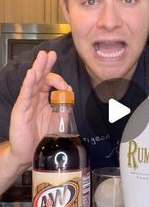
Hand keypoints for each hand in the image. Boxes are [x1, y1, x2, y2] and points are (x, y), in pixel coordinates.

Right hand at [9, 50, 70, 166]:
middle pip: (40, 77)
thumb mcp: (56, 119)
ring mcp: (26, 103)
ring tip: (42, 57)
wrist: (28, 153)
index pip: (49, 82)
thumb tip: (70, 92)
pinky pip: (24, 94)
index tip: (66, 85)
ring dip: (38, 69)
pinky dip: (28, 83)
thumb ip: (63, 105)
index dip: (57, 78)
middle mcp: (34, 98)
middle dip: (45, 64)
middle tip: (50, 53)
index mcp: (42, 99)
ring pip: (32, 82)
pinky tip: (31, 74)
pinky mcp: (20, 110)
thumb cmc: (40, 137)